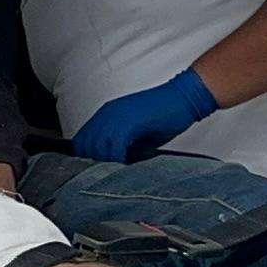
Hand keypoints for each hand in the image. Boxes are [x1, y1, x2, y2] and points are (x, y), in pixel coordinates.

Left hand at [71, 68, 218, 163]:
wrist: (184, 97)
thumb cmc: (164, 114)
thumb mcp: (136, 130)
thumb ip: (121, 143)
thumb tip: (111, 163)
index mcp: (107, 113)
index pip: (83, 139)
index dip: (87, 155)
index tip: (98, 166)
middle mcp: (108, 114)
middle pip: (86, 145)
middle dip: (96, 161)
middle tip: (111, 169)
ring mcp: (117, 117)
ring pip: (98, 148)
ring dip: (108, 161)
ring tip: (121, 166)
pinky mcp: (130, 123)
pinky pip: (115, 147)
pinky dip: (119, 158)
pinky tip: (129, 160)